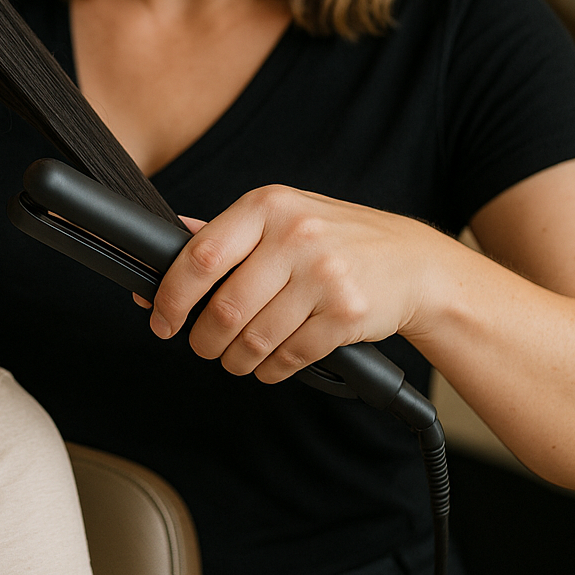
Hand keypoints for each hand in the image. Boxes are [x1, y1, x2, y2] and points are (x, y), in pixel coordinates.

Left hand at [141, 186, 455, 382]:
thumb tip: (170, 240)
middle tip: (202, 346)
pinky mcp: (347, 314)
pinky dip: (271, 369)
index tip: (161, 319)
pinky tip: (270, 364)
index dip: (172, 296)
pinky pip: (290, 356)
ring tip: (235, 359)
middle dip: (203, 339)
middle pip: (224, 308)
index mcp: (267, 206)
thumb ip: (227, 231)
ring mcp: (324, 274)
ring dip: (236, 360)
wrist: (414, 262)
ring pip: (254, 338)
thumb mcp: (281, 217)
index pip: (200, 256)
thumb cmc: (334, 239)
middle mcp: (294, 235)